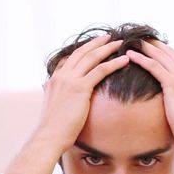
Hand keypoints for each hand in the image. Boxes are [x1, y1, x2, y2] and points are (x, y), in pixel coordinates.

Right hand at [35, 35, 129, 152]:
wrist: (49, 137)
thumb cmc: (53, 129)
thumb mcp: (55, 108)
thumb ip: (59, 99)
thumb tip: (65, 101)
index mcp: (54, 79)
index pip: (70, 58)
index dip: (83, 50)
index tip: (94, 45)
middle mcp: (61, 76)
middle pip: (81, 53)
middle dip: (96, 43)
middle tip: (109, 37)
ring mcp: (69, 80)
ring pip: (92, 58)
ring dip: (107, 48)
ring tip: (120, 43)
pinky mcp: (80, 88)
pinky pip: (100, 70)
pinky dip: (114, 63)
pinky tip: (124, 60)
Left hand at [126, 41, 173, 149]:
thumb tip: (169, 104)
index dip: (161, 49)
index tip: (148, 45)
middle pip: (167, 52)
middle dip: (151, 43)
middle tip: (136, 37)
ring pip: (159, 56)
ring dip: (143, 47)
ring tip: (129, 41)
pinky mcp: (173, 84)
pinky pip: (154, 66)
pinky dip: (140, 59)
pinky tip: (129, 55)